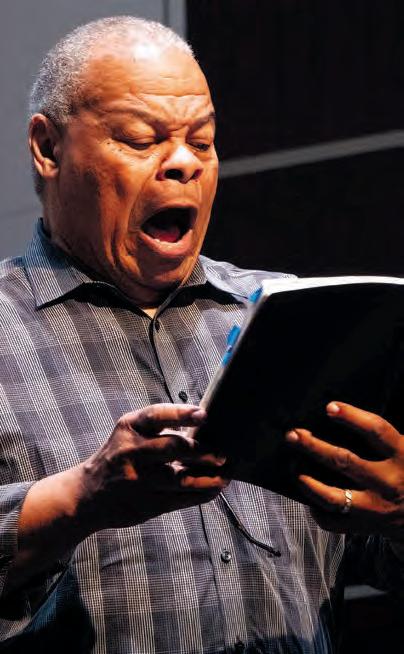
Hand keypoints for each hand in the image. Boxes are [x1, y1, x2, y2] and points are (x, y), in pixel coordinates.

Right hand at [79, 403, 227, 529]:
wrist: (87, 495)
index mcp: (129, 428)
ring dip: (207, 478)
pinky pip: (180, 499)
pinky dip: (201, 494)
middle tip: (222, 454)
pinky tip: (214, 489)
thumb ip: (158, 427)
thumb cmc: (118, 457)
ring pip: (180, 478)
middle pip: (172, 448)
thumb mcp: (129, 433)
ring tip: (224, 475)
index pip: (157, 415)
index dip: (181, 414)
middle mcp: (131, 452)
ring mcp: (138, 480)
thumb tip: (202, 421)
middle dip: (201, 451)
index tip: (203, 414)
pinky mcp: (145, 504)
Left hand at [285, 401, 403, 539]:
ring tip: (295, 471)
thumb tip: (342, 414)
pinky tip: (309, 500)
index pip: (376, 430)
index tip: (330, 407)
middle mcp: (388, 481)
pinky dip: (318, 512)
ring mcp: (376, 507)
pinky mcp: (367, 526)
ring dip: (309, 484)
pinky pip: (335, 522)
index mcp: (402, 455)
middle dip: (314, 447)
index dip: (352, 417)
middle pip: (344, 461)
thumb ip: (383, 437)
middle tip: (293, 435)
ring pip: (334, 496)